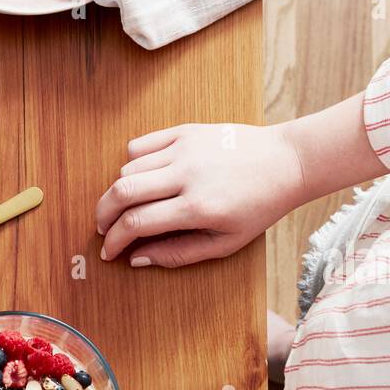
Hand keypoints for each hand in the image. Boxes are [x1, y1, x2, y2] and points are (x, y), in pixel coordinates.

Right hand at [95, 121, 305, 267]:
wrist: (286, 162)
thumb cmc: (258, 207)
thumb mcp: (225, 244)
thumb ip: (177, 254)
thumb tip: (136, 258)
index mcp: (197, 207)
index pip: (135, 224)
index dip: (114, 241)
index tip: (108, 252)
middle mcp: (186, 174)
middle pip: (121, 192)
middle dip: (103, 215)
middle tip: (103, 229)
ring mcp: (184, 148)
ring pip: (127, 169)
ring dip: (119, 192)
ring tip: (126, 207)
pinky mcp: (185, 130)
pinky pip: (140, 145)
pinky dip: (132, 164)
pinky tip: (141, 179)